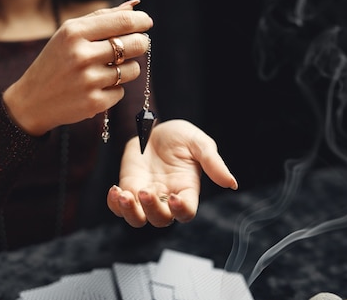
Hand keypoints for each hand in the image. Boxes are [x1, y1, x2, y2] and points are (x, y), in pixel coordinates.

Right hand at [3, 0, 152, 134]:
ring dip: (126, 69)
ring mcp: (88, 80)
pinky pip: (121, 91)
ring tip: (107, 69)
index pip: (123, 22)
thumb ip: (101, 18)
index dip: (141, 21)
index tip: (146, 23)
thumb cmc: (55, 61)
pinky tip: (95, 89)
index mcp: (74, 32)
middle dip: (141, 43)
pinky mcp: (94, 102)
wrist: (32, 100)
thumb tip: (134, 6)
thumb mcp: (69, 34)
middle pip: (136, 44)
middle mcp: (81, 55)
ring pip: (133, 70)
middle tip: (136, 45)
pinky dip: (113, 90)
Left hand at [107, 119, 237, 226]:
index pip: (186, 212)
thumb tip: (232, 183)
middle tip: (146, 190)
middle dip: (152, 209)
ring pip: (138, 219)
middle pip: (161, 220)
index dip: (182, 210)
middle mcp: (167, 198)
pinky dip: (115, 205)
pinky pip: (119, 208)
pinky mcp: (128, 189)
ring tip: (124, 195)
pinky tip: (115, 190)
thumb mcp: (199, 143)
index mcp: (187, 190)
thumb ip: (213, 163)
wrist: (153, 126)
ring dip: (130, 212)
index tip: (175, 198)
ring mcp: (146, 195)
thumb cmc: (180, 136)